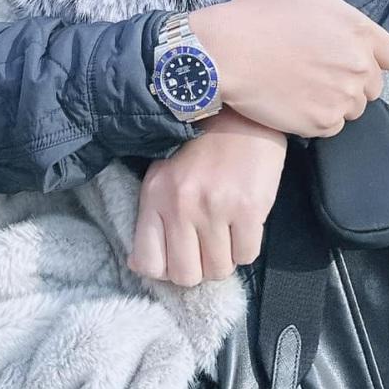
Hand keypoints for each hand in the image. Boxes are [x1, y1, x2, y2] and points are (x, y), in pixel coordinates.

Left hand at [128, 110, 286, 286]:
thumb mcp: (164, 174)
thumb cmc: (201, 146)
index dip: (166, 269)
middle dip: (198, 270)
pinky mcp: (248, 208)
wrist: (241, 113)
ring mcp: (215, 207)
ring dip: (224, 258)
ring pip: (218, 270)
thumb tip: (140, 265)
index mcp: (155, 195)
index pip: (148, 263)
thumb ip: (153, 217)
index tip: (178, 258)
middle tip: (206, 250)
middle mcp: (180, 204)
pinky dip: (246, 248)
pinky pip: (246, 256)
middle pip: (185, 275)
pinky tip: (243, 225)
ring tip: (226, 233)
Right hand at [190, 0, 388, 137]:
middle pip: (373, 84)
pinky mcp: (321, 123)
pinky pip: (333, 126)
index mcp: (361, 32)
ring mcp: (341, 99)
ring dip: (337, 98)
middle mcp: (358, 68)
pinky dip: (319, 116)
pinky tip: (296, 99)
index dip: (370, 54)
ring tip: (306, 83)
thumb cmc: (261, 10)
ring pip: (354, 107)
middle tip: (319, 66)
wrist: (225, 51)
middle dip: (353, 77)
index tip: (342, 51)